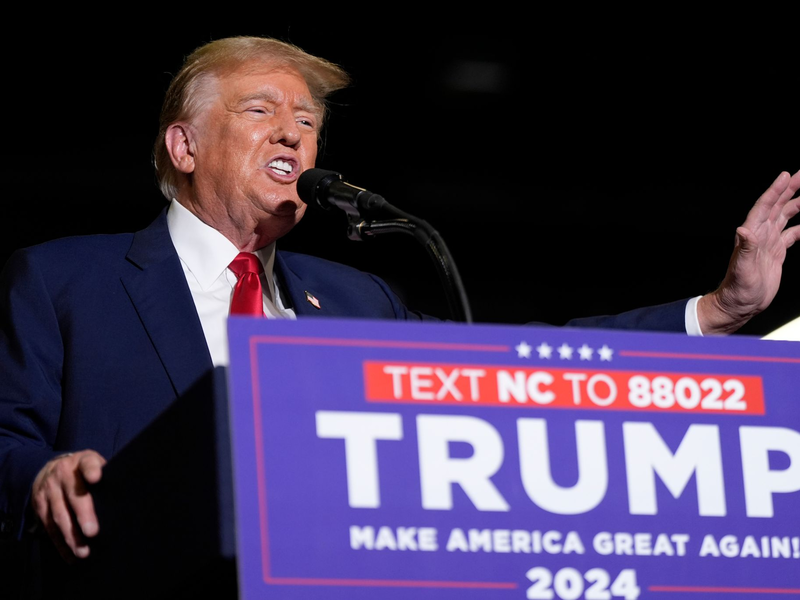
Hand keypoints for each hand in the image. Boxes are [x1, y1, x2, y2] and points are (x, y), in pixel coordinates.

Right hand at [30, 449, 105, 562]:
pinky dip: (60, 543)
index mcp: (82, 461)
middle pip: (74, 496)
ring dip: (71, 536)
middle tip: (93, 532)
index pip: (88, 463)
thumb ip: (107, 475)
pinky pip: (49, 527)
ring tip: (83, 552)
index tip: (96, 477)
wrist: (49, 469)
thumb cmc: (83, 471)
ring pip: (59, 515)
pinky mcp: (40, 506)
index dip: (91, 469)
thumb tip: (131, 496)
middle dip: (83, 514)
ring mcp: (49, 490)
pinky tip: (71, 555)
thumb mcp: (94, 464)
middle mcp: (63, 474)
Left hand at [699, 170, 799, 333]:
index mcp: (752, 234)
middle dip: (789, 189)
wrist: (740, 304)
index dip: (775, 190)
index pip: (765, 206)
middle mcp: (760, 235)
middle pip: (777, 206)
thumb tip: (743, 230)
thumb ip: (745, 248)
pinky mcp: (776, 253)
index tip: (786, 175)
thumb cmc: (737, 288)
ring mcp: (768, 243)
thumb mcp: (742, 268)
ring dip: (796, 204)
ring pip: (785, 217)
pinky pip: (792, 235)